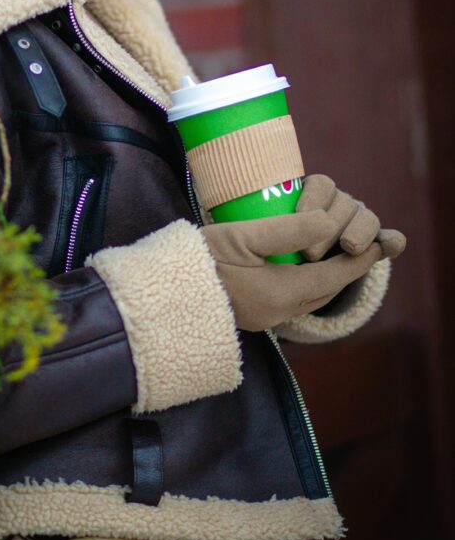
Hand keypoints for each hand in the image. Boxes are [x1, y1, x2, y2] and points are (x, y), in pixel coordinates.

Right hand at [202, 174, 405, 330]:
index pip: (333, 276)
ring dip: (325, 276)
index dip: (359, 259)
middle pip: (325, 289)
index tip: (379, 243)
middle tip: (361, 245)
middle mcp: (278, 312)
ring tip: (334, 253)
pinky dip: (304, 282)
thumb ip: (287, 229)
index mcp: (281, 294)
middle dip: (346, 268)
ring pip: (308, 296)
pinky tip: (296, 265)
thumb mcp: (243, 236)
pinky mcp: (249, 315)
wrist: (160, 294)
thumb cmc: (198, 259)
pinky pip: (290, 298)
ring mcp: (262, 317)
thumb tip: (327, 222)